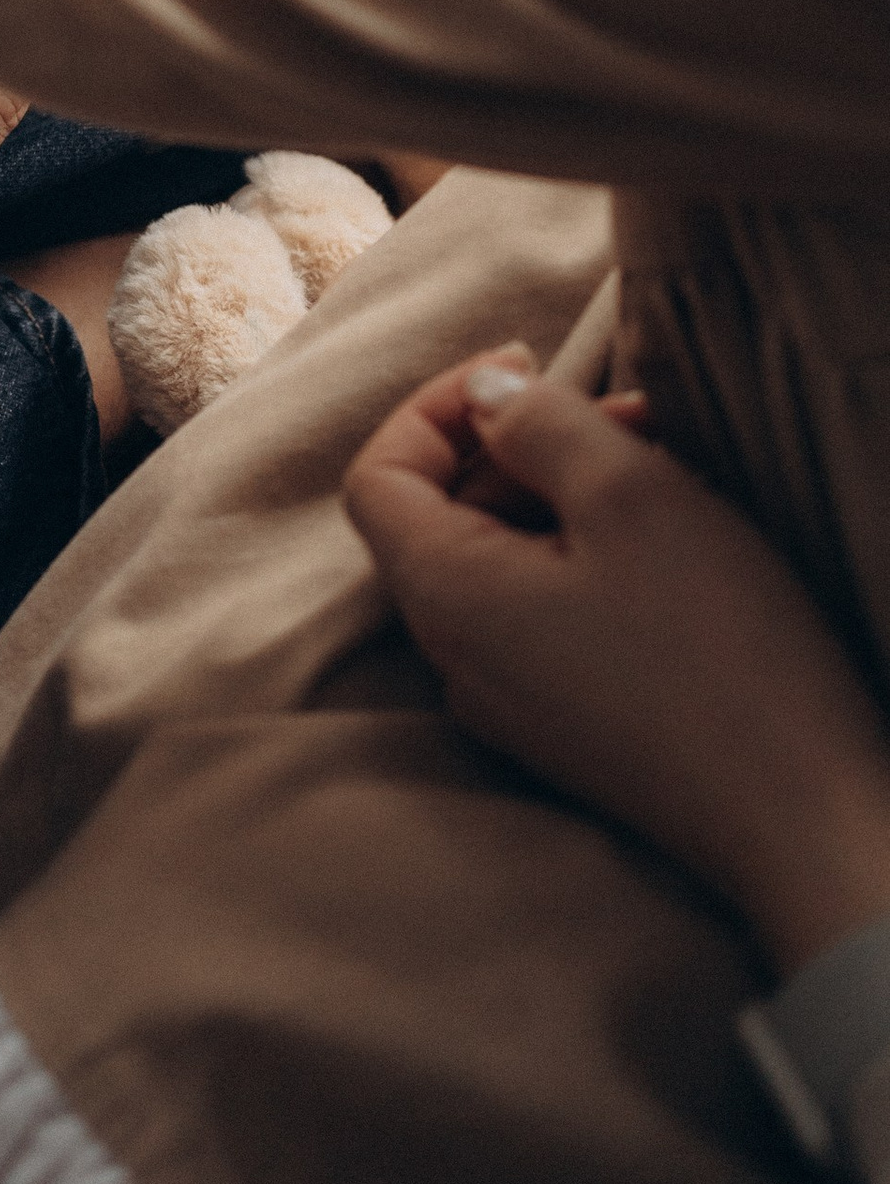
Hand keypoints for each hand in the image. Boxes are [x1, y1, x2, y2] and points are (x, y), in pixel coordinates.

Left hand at [345, 353, 889, 974]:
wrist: (804, 823)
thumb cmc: (718, 650)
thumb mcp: (631, 495)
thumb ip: (538, 423)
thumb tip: (483, 396)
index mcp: (444, 597)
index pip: (379, 475)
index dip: (437, 402)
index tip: (522, 360)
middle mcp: (455, 660)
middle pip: (443, 512)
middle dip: (521, 440)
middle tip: (628, 409)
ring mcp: (512, 704)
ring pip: (504, 559)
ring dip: (565, 492)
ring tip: (663, 461)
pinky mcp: (571, 730)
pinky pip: (545, 614)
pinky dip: (587, 554)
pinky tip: (668, 541)